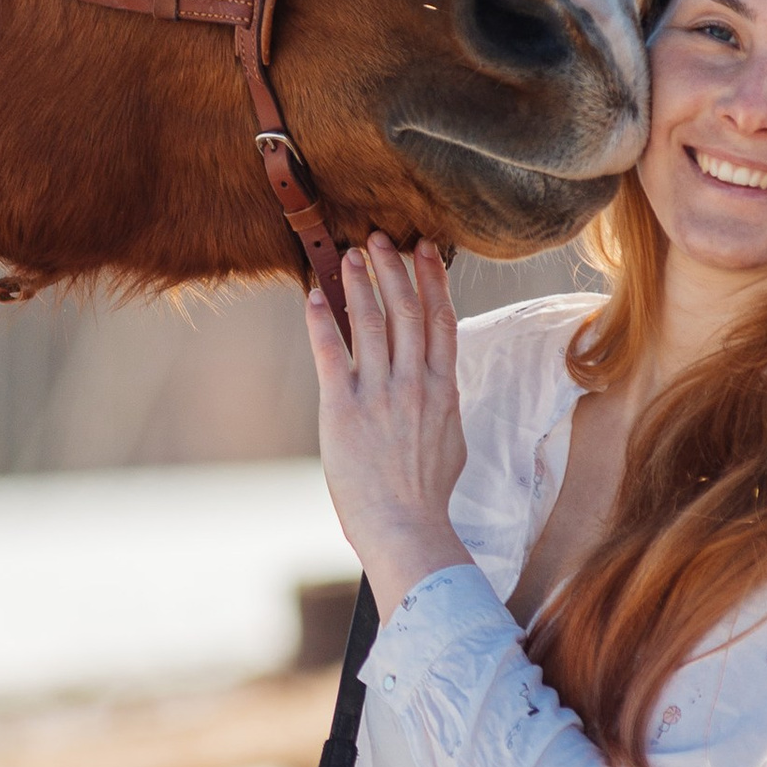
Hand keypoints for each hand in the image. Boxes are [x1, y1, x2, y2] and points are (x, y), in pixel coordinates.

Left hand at [306, 235, 470, 613]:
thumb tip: (440, 386)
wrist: (406, 527)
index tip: (426, 250)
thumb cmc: (426, 495)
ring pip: (370, 322)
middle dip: (392, 268)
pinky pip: (331, 353)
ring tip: (349, 255)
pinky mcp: (344, 408)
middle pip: (406, 309)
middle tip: (379, 239)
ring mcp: (379, 393)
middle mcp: (413, 383)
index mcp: (442, 389)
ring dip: (359, 283)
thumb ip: (444, 405)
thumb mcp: (451, 441)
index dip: (432, 279)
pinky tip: (314, 297)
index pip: (441, 319)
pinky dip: (321, 320)